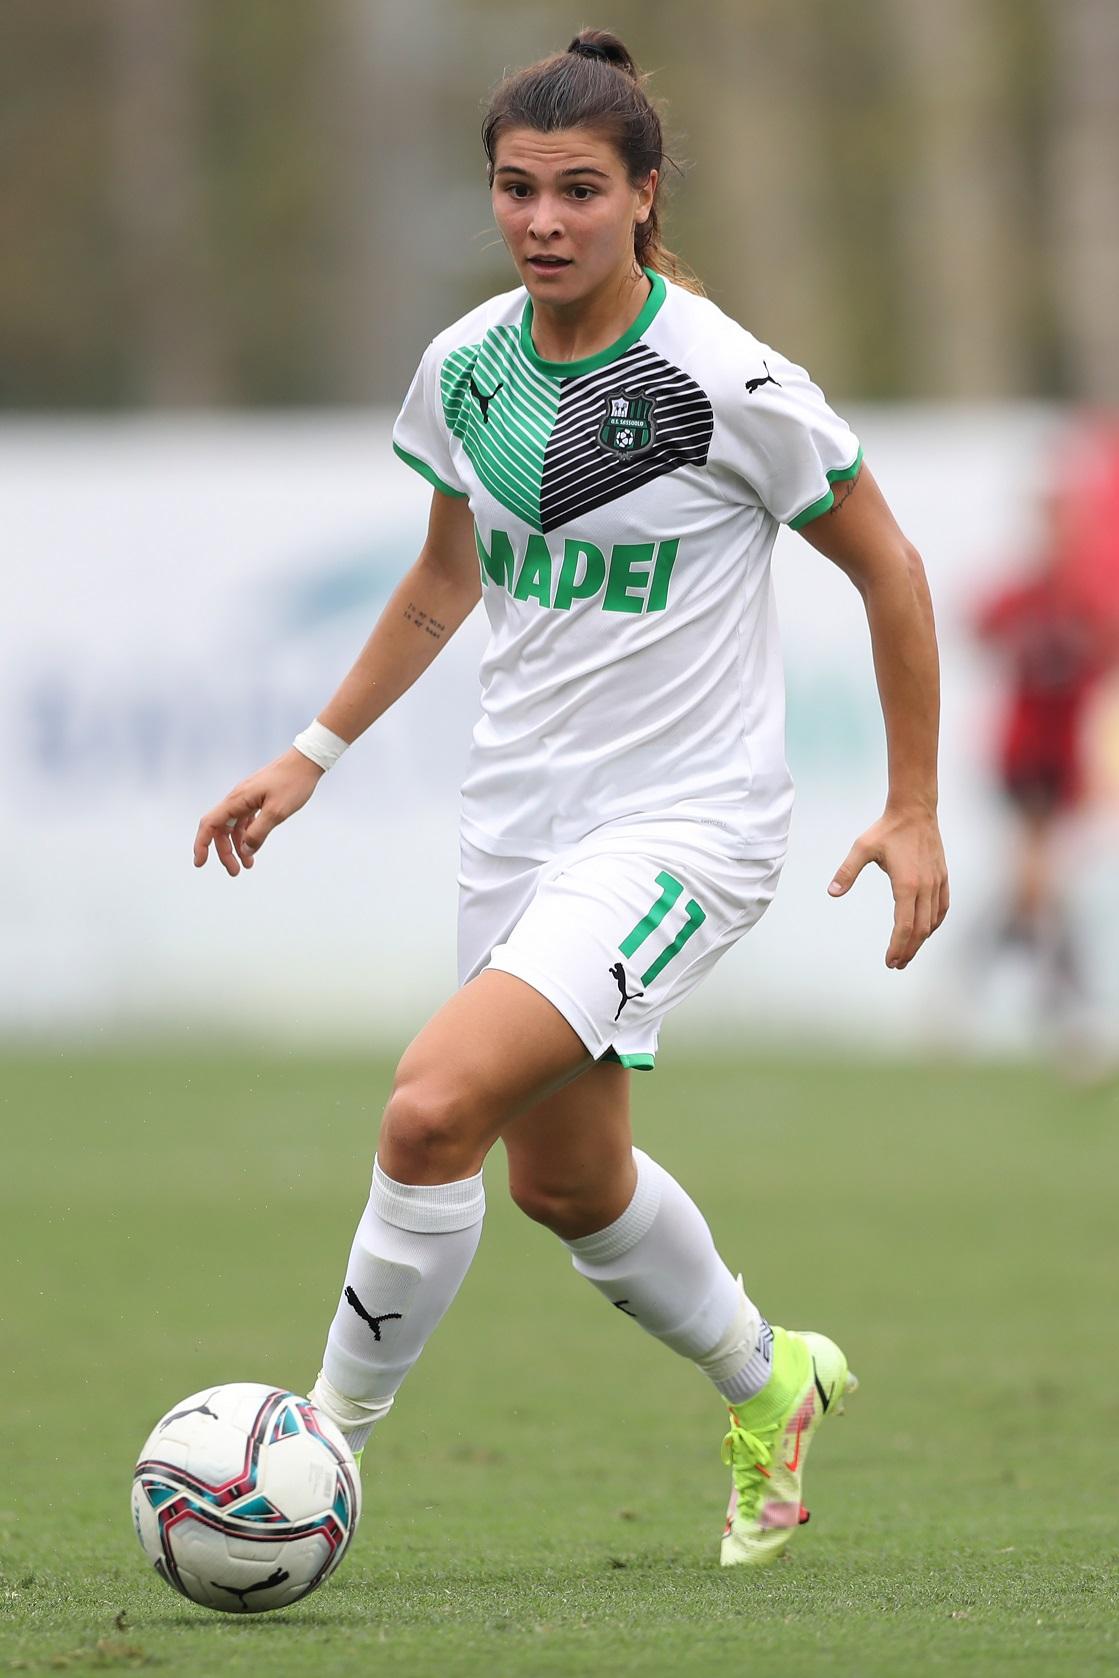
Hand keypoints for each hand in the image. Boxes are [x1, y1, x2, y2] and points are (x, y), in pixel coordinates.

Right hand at [193, 748, 323, 875]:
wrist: (306, 761)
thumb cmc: (293, 783)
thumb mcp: (277, 812)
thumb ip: (258, 833)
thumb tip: (244, 851)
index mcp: (237, 800)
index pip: (210, 824)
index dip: (202, 844)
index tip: (200, 864)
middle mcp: (237, 798)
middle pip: (220, 829)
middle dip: (224, 852)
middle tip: (235, 872)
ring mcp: (246, 798)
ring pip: (233, 826)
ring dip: (236, 846)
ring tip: (247, 865)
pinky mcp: (257, 799)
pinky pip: (245, 820)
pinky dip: (247, 836)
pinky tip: (253, 848)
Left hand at [828, 806, 948, 969]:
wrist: (915, 810)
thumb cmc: (887, 829)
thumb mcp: (862, 848)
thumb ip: (847, 871)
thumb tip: (832, 892)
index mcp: (907, 884)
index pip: (905, 926)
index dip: (898, 946)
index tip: (890, 961)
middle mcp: (926, 887)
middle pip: (920, 930)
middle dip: (908, 950)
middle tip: (896, 964)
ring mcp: (937, 882)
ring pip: (933, 921)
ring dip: (921, 940)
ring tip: (908, 953)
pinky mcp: (942, 877)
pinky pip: (942, 907)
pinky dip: (935, 923)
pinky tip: (927, 931)